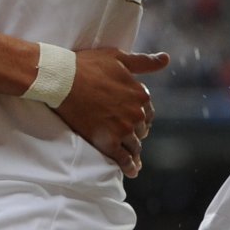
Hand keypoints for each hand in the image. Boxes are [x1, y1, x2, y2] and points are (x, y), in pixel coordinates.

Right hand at [57, 49, 167, 177]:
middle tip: (128, 138)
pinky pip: (123, 159)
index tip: (135, 122)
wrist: (63, 79)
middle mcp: (136, 113)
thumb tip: (166, 59)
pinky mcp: (108, 142)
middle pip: (141, 130)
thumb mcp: (120, 58)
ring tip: (134, 159)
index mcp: (141, 94)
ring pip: (134, 145)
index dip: (141, 117)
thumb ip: (144, 63)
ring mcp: (123, 129)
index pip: (147, 112)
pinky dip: (129, 166)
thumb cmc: (89, 65)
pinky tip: (131, 171)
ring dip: (134, 151)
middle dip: (136, 133)